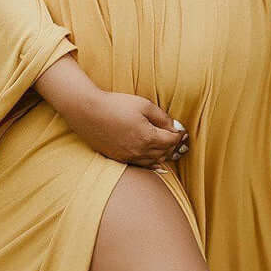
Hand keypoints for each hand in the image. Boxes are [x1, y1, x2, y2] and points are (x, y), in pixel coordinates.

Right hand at [60, 89, 189, 171]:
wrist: (88, 112)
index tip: (182, 130)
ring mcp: (129, 156)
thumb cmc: (115, 105)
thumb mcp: (143, 104)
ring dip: (163, 155)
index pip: (172, 140)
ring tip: (169, 149)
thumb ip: (162, 117)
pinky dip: (151, 164)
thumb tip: (174, 126)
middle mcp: (140, 151)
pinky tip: (157, 165)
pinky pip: (141, 165)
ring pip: (154, 161)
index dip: (179, 135)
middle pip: (165, 152)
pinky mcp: (119, 158)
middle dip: (173, 146)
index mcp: (148, 137)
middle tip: (178, 140)